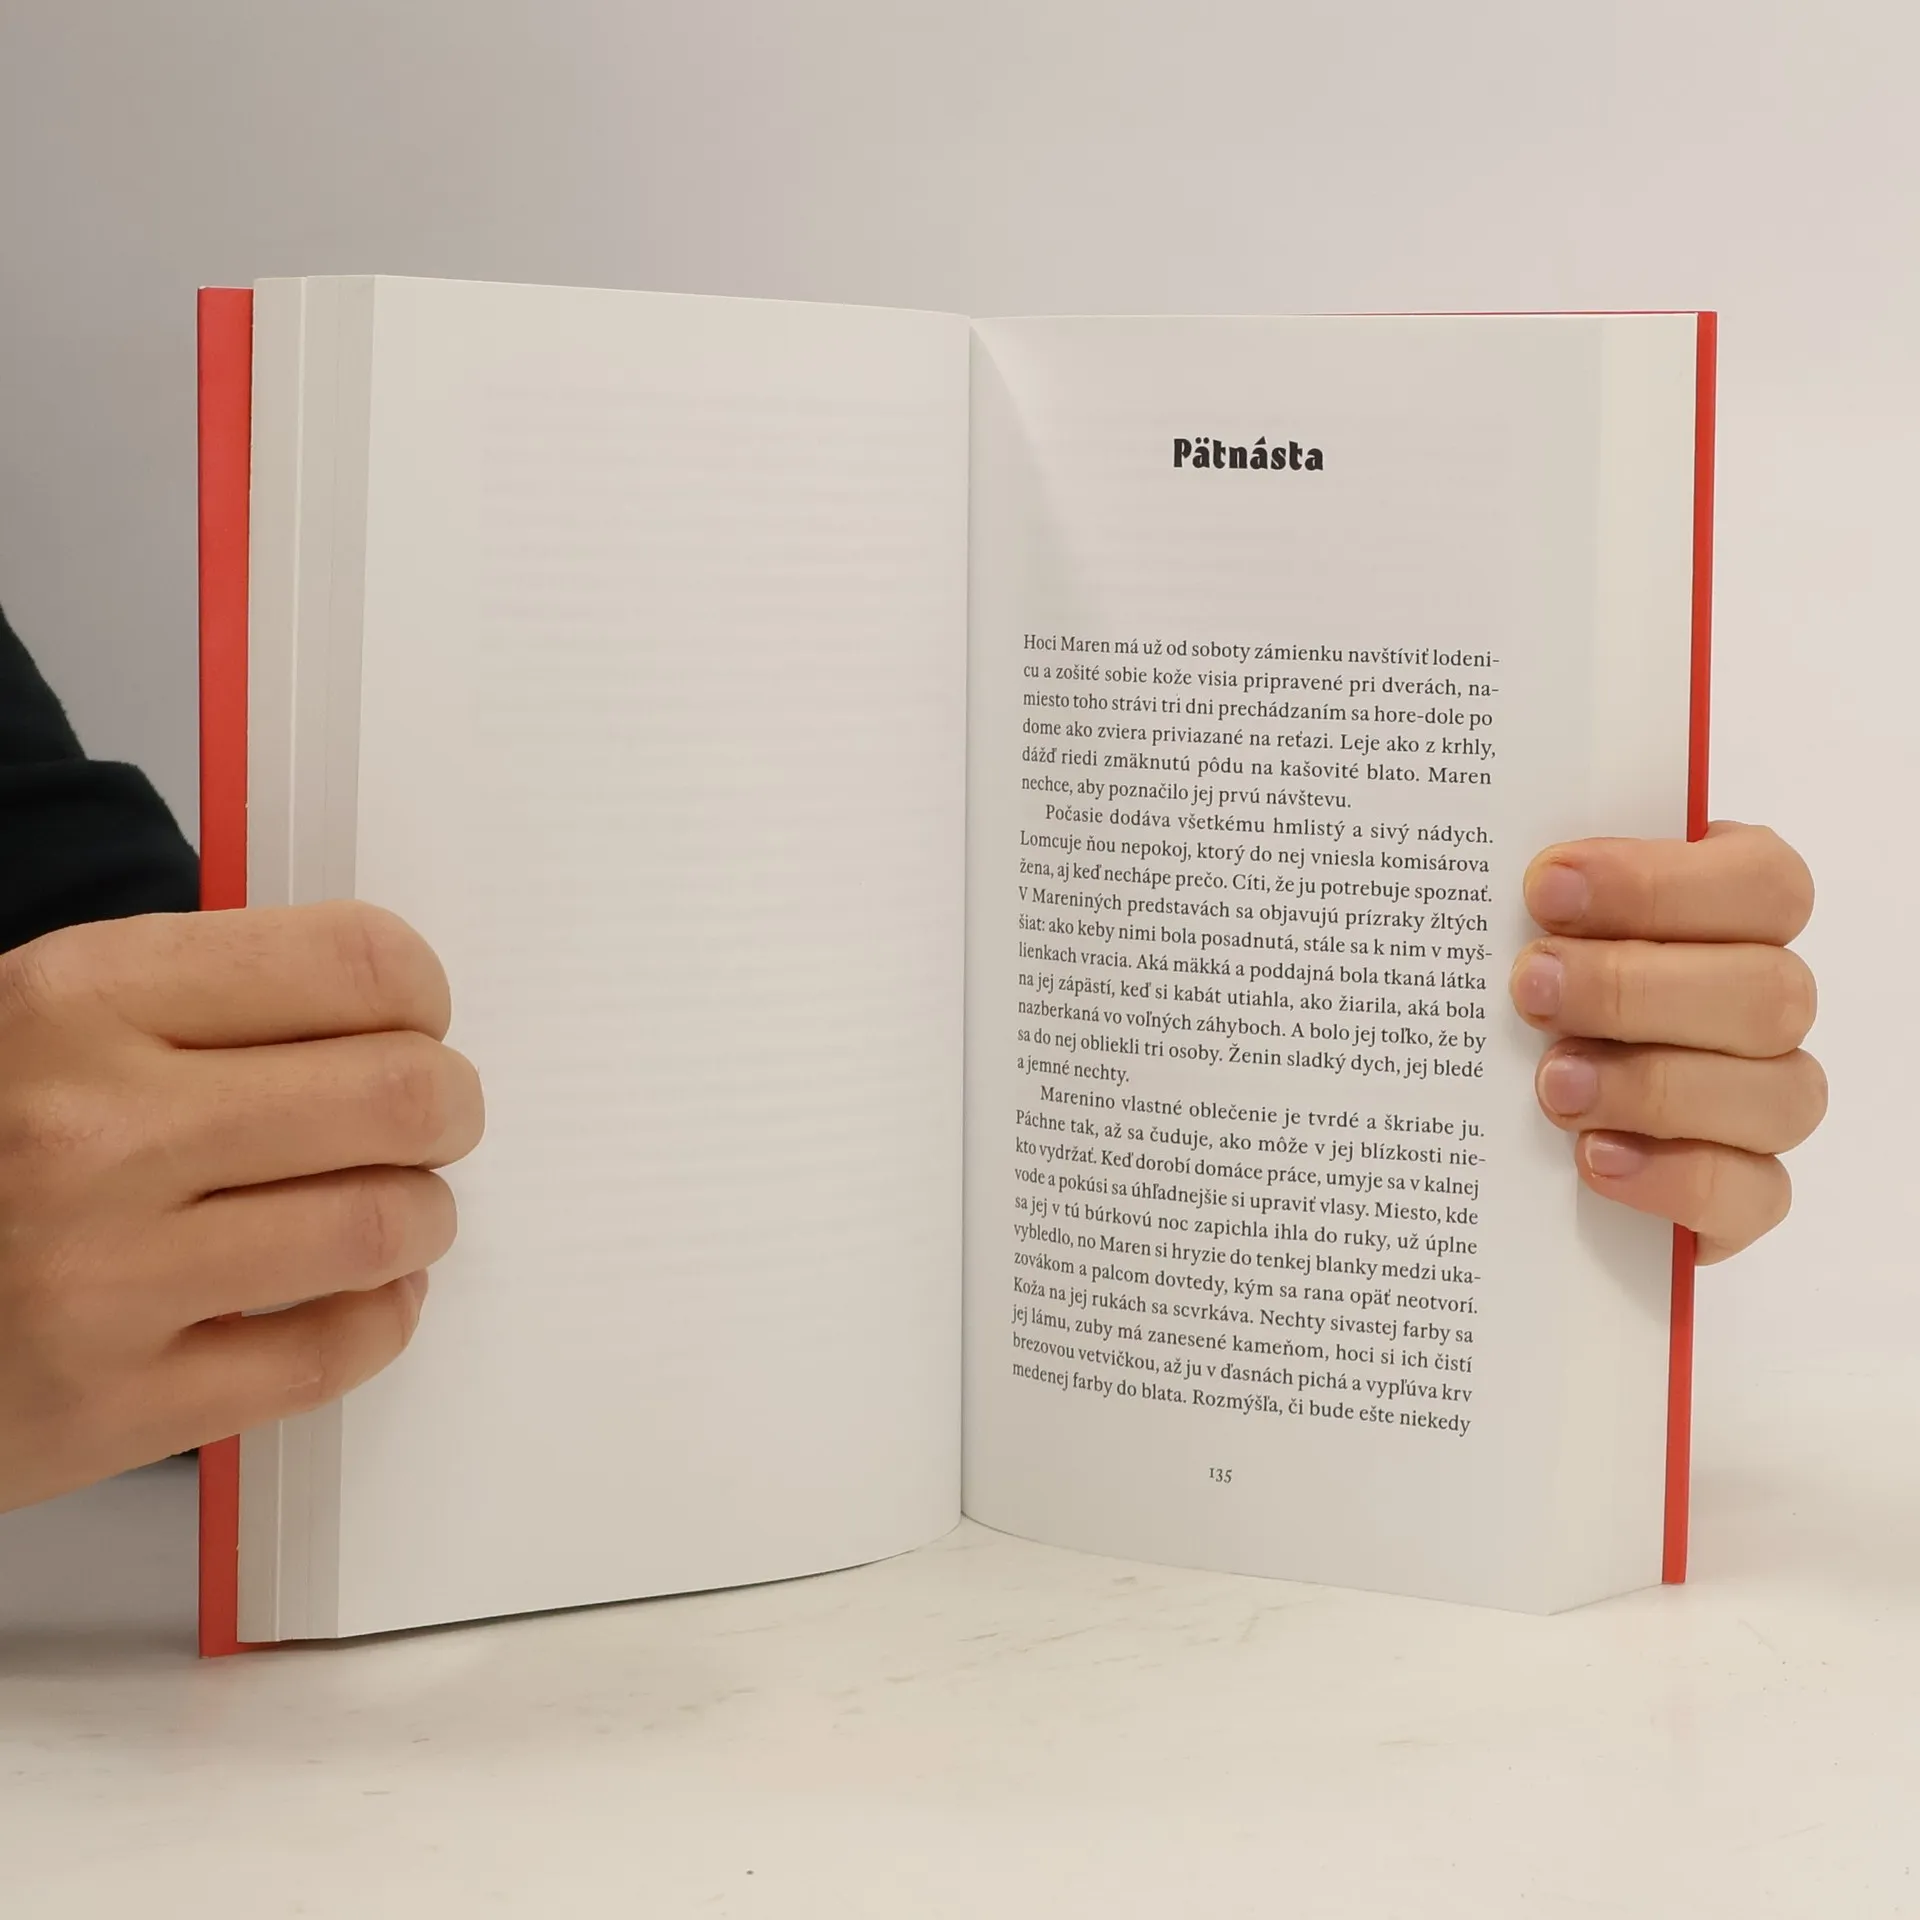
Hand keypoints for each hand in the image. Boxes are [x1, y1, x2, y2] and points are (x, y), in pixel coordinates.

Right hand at [0, 903, 483, 1512]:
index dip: (420, 994)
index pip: (356, 965)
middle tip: (431, 1118)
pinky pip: (327, 1356)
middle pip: (399, 1096)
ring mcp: (100, 1280)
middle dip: (448, 1106)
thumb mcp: (43, 1016)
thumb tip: (395, 1010)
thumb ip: (206, 999)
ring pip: (382, 1226)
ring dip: (422, 1215)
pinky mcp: (109, 1407)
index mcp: (80, 1000)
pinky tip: (361, 1292)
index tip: (414, 1020)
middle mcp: (92, 1133)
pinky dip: (381, 1317)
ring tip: (393, 1207)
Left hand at [1509, 823, 1823, 1262]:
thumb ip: (1538, 891)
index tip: (1546, 887)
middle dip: (1636, 989)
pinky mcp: (1745, 1192)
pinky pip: (1756, 1194)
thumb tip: (1485, 852)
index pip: (1762, 881)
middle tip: (1531, 989)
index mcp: (1734, 910)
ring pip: (1778, 1094)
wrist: (1500, 1115)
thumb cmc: (1527, 980)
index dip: (1659, 883)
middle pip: (1768, 991)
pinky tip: (1594, 1159)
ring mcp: (1767, 1101)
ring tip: (1552, 1086)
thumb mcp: (1522, 923)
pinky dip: (1676, 1177)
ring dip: (1655, 1086)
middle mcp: (1767, 1004)